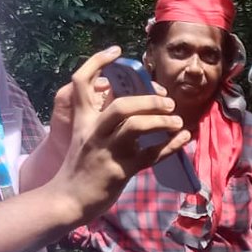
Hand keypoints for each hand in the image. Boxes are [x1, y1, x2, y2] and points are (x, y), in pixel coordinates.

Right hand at [42, 47, 186, 222]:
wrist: (68, 200)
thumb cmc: (78, 168)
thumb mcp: (82, 138)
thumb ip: (99, 120)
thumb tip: (130, 105)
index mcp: (83, 121)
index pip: (81, 82)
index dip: (97, 62)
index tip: (116, 51)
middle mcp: (94, 133)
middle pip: (121, 105)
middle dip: (148, 100)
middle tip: (168, 102)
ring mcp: (108, 152)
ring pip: (136, 127)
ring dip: (161, 121)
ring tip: (177, 122)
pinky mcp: (121, 171)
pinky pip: (150, 155)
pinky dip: (170, 146)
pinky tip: (183, 139)